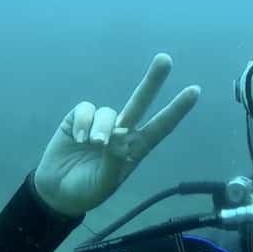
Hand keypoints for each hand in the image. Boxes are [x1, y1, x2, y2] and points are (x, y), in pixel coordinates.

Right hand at [34, 53, 199, 216]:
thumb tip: (120, 136)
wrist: (57, 192)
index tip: (195, 90)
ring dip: (101, 127)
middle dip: (153, 80)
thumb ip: (113, 162)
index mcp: (135, 149)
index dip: (177, 109)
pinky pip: (86, 110)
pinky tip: (79, 138)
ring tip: (93, 144)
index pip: (161, 126)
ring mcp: (101, 124)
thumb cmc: (87, 190)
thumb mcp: (104, 184)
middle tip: (165, 59)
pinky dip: (84, 122)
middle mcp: (122, 132)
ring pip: (108, 111)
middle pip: (141, 102)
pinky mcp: (79, 120)